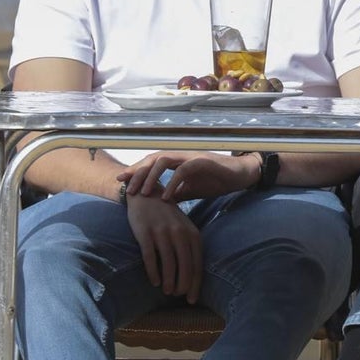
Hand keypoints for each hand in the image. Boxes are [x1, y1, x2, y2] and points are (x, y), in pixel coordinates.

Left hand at [118, 151, 259, 201]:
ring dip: (151, 176)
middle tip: (125, 188)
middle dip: (137, 172)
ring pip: (164, 160)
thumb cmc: (215, 180)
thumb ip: (175, 193)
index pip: (151, 162)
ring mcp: (192, 157)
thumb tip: (157, 204)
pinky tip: (166, 197)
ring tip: (142, 193)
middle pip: (153, 158)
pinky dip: (172, 183)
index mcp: (177, 161)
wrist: (240, 176)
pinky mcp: (203, 162)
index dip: (135, 170)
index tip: (120, 181)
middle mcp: (182, 156)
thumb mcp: (190, 190)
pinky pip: (183, 170)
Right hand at [125, 194, 203, 302]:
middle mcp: (179, 233)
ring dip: (169, 281)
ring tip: (167, 292)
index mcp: (191, 233)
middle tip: (178, 296)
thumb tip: (192, 274)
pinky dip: (153, 272)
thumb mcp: (183, 228)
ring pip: (169, 263)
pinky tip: (154, 282)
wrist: (146, 195)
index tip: (192, 299)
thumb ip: (189, 247)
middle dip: (183, 284)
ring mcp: (162, 233)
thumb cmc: (166, 217)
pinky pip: (151, 257)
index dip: (195, 283)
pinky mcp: (145, 233)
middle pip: (185, 265)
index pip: (197, 263)